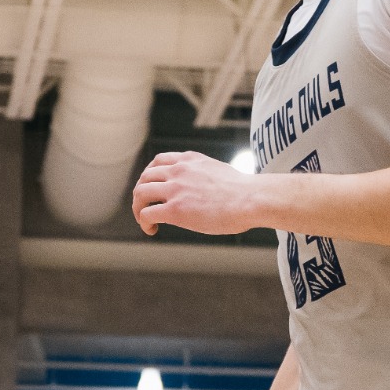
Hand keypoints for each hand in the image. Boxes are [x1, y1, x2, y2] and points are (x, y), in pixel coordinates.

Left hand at [132, 152, 263, 235]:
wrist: (251, 199)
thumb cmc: (244, 192)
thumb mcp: (220, 172)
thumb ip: (206, 176)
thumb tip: (208, 189)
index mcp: (190, 160)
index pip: (159, 161)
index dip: (151, 176)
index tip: (154, 189)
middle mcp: (179, 170)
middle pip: (145, 177)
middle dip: (141, 193)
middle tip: (145, 207)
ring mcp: (175, 189)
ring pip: (140, 194)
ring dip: (138, 208)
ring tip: (145, 220)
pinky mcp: (175, 210)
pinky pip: (147, 213)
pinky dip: (143, 222)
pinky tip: (151, 229)